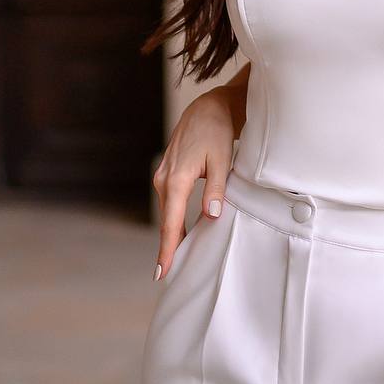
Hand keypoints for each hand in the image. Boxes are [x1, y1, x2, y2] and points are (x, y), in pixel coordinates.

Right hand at [151, 90, 234, 280]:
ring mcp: (163, 176)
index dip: (167, 249)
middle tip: (169, 275)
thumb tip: (211, 214)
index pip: (171, 223)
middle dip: (168, 248)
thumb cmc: (217, 131)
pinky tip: (181, 231)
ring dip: (172, 234)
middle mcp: (164, 180)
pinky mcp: (168, 173)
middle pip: (167, 222)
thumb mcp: (221, 159)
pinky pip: (170, 203)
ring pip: (168, 212)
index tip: (161, 272)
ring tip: (176, 259)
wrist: (208, 108)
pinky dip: (174, 219)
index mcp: (177, 179)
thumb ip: (215, 188)